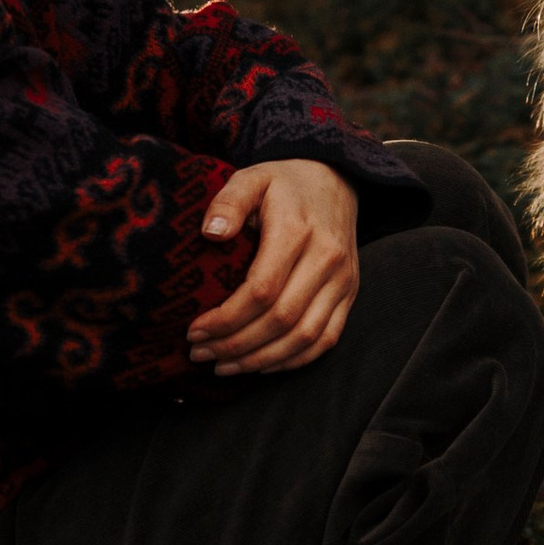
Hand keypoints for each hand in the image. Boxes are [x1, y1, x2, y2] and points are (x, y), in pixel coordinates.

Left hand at [188, 159, 360, 375]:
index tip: (194, 331)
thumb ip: (229, 202)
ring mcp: (342, 280)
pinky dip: (293, 361)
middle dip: (236, 345)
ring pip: (304, 337)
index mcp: (297, 231)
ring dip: (261, 360)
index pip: (261, 290)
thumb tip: (210, 234)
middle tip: (200, 354)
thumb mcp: (251, 178)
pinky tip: (261, 365)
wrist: (333, 179)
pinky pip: (326, 339)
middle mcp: (326, 259)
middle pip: (281, 319)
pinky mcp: (349, 293)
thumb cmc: (283, 183)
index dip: (226, 318)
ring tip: (223, 366)